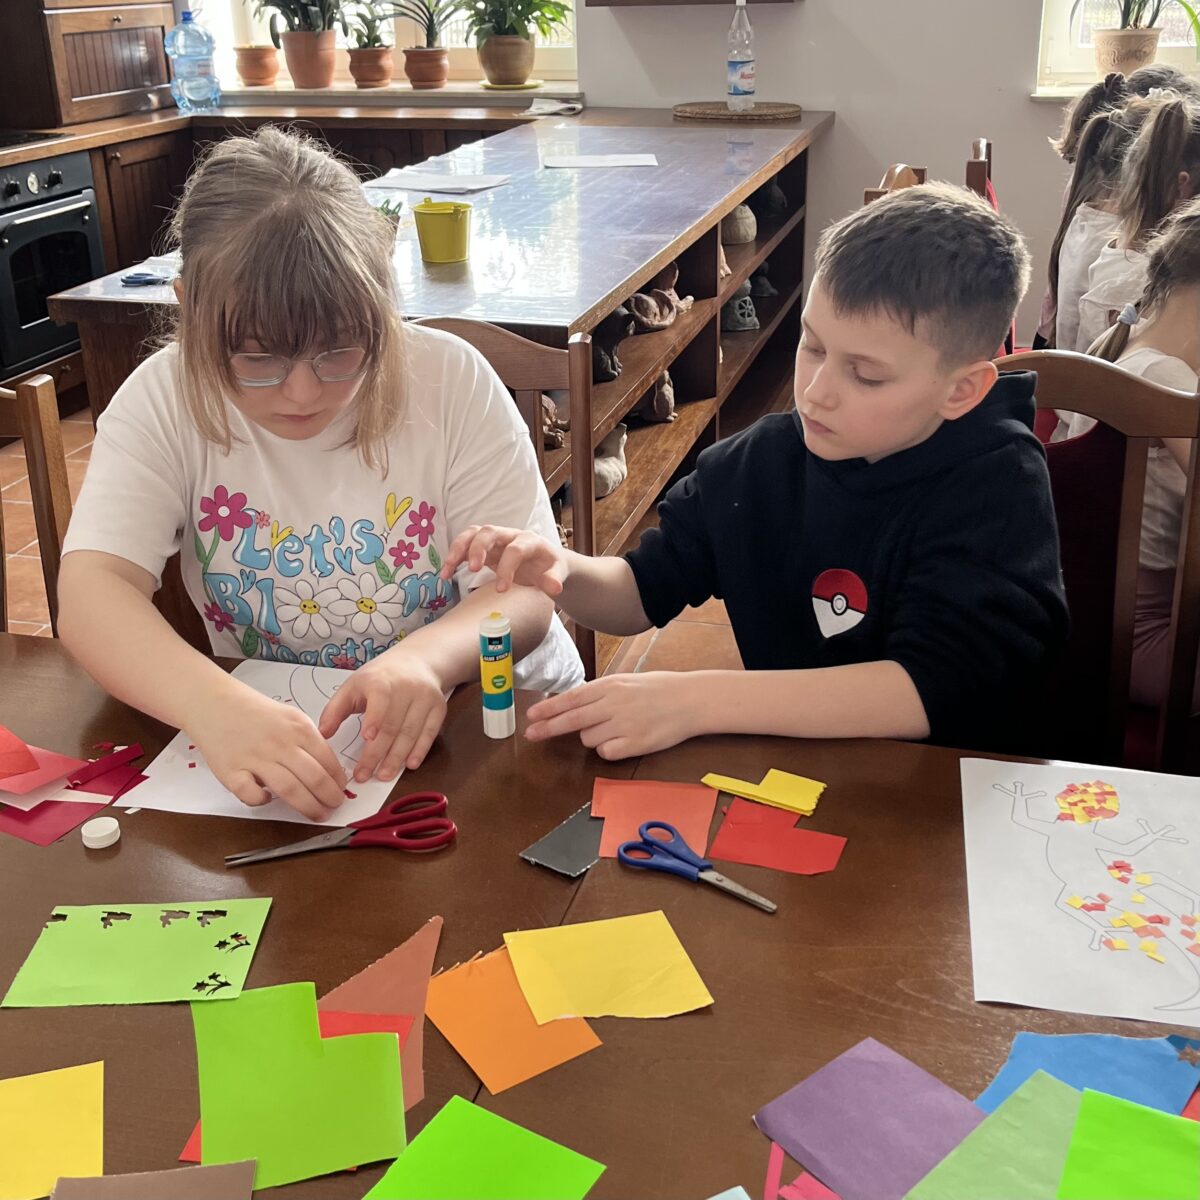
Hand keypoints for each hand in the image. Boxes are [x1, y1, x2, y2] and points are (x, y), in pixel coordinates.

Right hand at [188, 682, 346, 821]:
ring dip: (308, 807)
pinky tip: (267, 799)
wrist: (213, 702)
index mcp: (298, 728)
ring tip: (317, 814)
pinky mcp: (231, 771)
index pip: (327, 759)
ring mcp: (255, 758)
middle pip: (314, 778)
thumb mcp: (290, 716)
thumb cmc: (254, 712)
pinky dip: (262, 801)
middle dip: (329, 797)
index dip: (338, 780)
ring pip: (290, 790)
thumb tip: (328, 769)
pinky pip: (251, 795)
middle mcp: (280, 743)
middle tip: (334, 806)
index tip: (341, 790)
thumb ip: (308, 739)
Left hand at [319, 651, 447, 778]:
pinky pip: (430, 733)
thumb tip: (322, 735)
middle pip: (393, 724)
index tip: (367, 738)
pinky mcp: (438, 708)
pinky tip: (410, 764)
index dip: (375, 718)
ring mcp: (425, 698)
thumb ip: (335, 709)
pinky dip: (420, 750)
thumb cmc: (380, 678)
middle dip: (378, 752)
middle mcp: (406, 688)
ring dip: (397, 757)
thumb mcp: (354, 685)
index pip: (380, 700)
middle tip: (364, 774)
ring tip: (384, 775)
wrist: (417, 661)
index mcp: (381, 680)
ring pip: (411, 732)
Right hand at [440, 525, 567, 596]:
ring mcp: (495, 539)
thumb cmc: (550, 566)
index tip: (501, 589)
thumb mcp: (557, 572)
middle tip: (472, 569)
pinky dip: (453, 556)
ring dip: (459, 548)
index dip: (507, 568)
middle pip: (489, 531)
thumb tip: (554, 588)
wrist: (545, 561)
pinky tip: (445, 574)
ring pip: (472, 534)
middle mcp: (510, 535)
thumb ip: (554, 579)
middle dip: (479, 548)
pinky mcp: (484, 546)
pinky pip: (465, 544)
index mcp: (529, 540)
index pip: (515, 549)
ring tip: (448, 569)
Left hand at [525, 672, 699, 759]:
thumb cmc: (658, 689)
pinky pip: (606, 752)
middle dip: (548, 728)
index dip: (549, 708)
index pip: (572, 698)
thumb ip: (600, 693)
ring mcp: (624, 725)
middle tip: (531, 734)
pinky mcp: (635, 744)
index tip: (531, 716)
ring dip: (592, 736)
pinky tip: (623, 739)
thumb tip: (572, 703)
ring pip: (589, 739)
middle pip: (572, 720)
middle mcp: (614, 704)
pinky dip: (609, 749)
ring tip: (613, 727)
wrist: (691, 701)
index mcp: (611, 686)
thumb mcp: (626, 682)